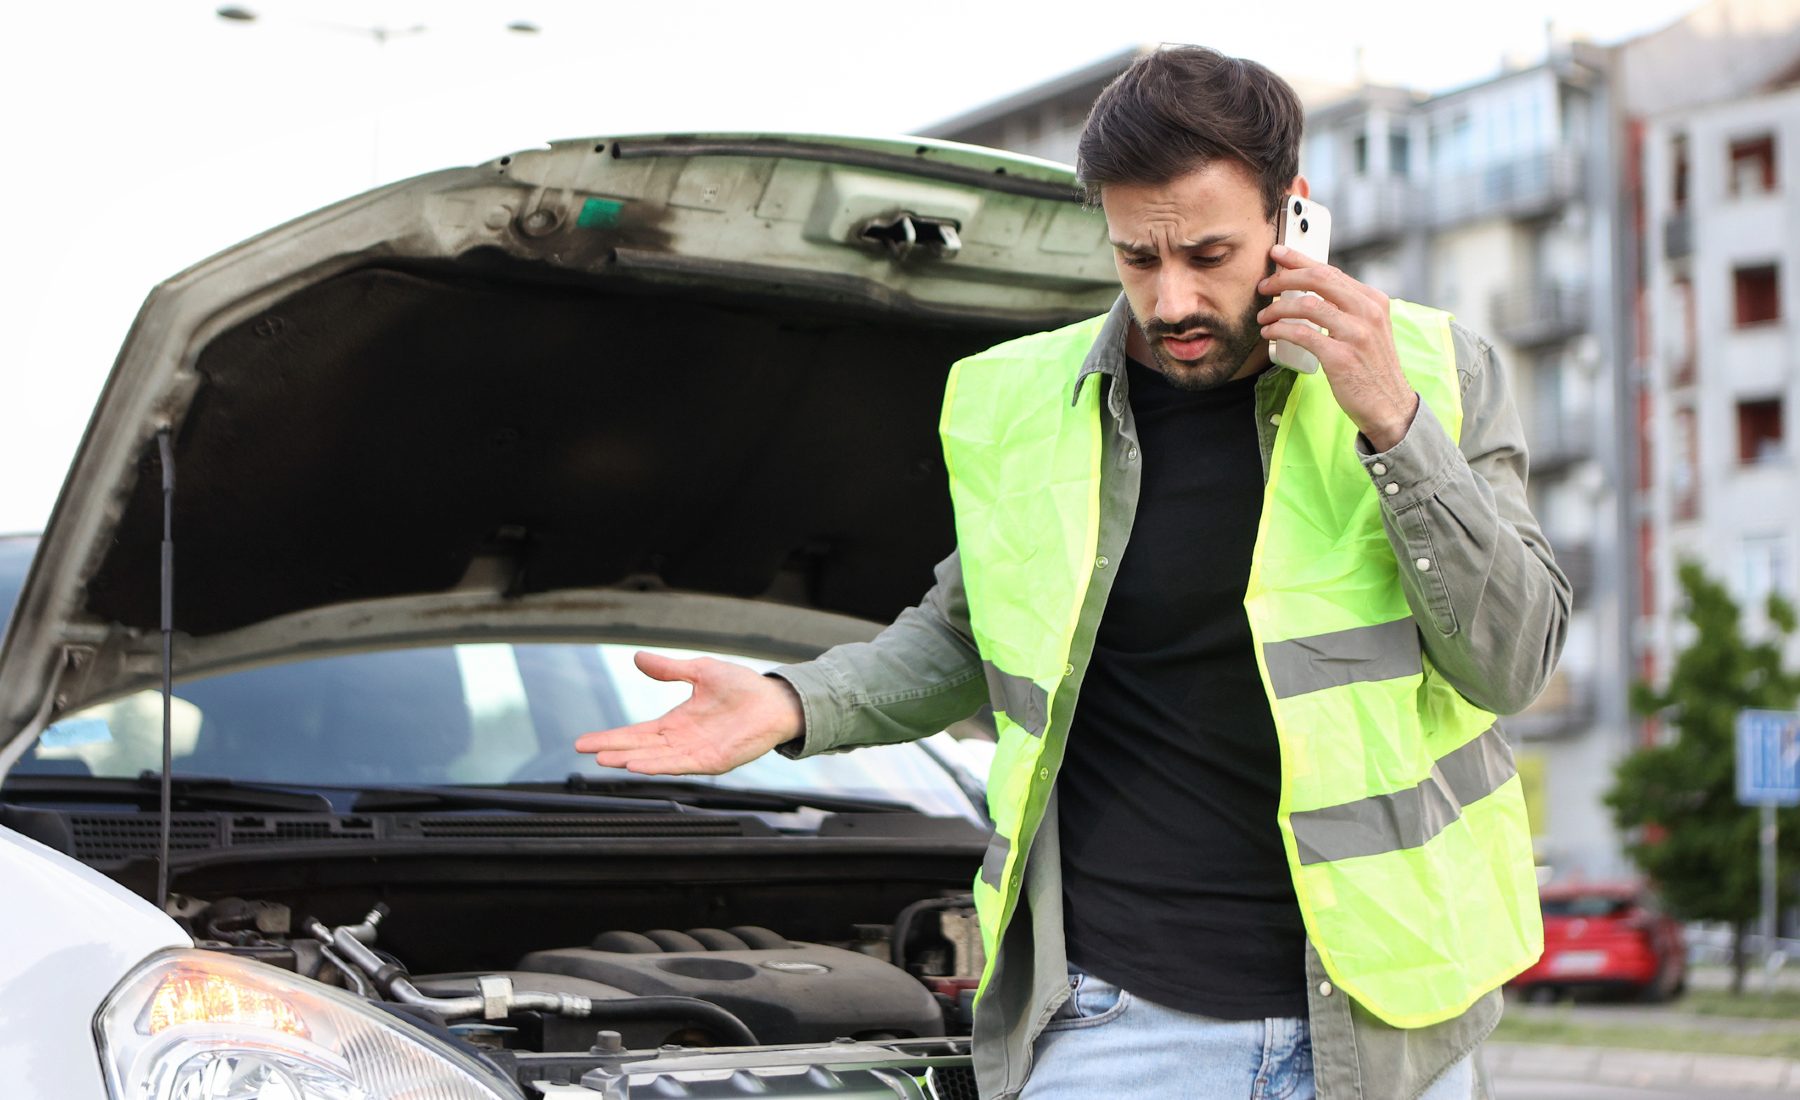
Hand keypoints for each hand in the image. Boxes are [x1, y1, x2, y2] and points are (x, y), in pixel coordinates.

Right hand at [573, 651, 804, 774]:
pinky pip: (681, 765)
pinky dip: (659, 766)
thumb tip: (637, 657)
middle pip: (640, 747)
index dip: (611, 737)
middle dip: (612, 750)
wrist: (776, 699)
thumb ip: (669, 669)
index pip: (636, 733)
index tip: (584, 742)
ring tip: (607, 760)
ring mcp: (696, 753)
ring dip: (632, 760)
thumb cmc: (743, 687)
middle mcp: (682, 741)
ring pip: (656, 759)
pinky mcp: (713, 760)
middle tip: (586, 751)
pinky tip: (640, 765)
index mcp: (676, 723)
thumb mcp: (699, 671)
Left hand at [1257, 244, 1419, 451]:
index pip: (1331, 271)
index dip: (1300, 260)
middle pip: (1318, 280)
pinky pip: (1302, 334)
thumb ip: (1346, 309)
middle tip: (1263, 286)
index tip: (1277, 253)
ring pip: (1307, 306)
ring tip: (1263, 317)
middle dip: (1284, 279)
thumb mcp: (1367, 330)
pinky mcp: (1341, 356)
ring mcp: (1356, 333)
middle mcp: (1368, 312)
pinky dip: (1281, 330)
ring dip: (1278, 309)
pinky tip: (1270, 333)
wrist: (1389, 405)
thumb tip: (1309, 292)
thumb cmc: (1370, 369)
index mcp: (1373, 300)